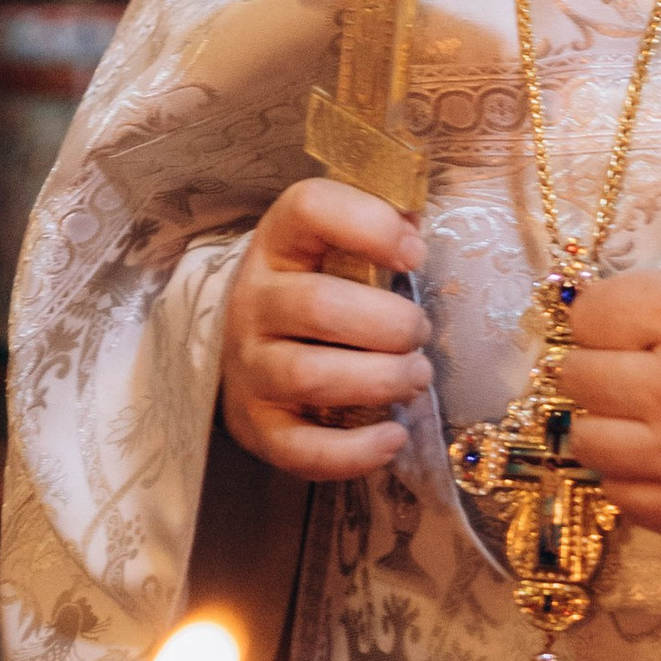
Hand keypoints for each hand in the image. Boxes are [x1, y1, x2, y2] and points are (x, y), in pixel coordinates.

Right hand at [220, 179, 432, 479]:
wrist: (239, 343)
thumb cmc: (311, 286)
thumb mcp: (331, 245)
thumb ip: (377, 227)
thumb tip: (421, 222)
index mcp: (279, 244)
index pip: (308, 208)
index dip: (368, 224)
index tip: (417, 254)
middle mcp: (254, 301)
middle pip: (319, 305)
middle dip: (390, 324)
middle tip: (421, 332)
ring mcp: (250, 367)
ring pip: (310, 376)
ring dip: (380, 380)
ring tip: (417, 377)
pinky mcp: (257, 427)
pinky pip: (301, 449)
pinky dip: (353, 451)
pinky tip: (393, 438)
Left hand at [559, 248, 660, 538]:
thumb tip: (598, 308)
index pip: (584, 316)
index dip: (602, 318)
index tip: (621, 326)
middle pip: (576, 377)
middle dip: (601, 366)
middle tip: (635, 369)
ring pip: (585, 439)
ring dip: (610, 422)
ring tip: (648, 415)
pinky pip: (619, 493)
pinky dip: (634, 473)